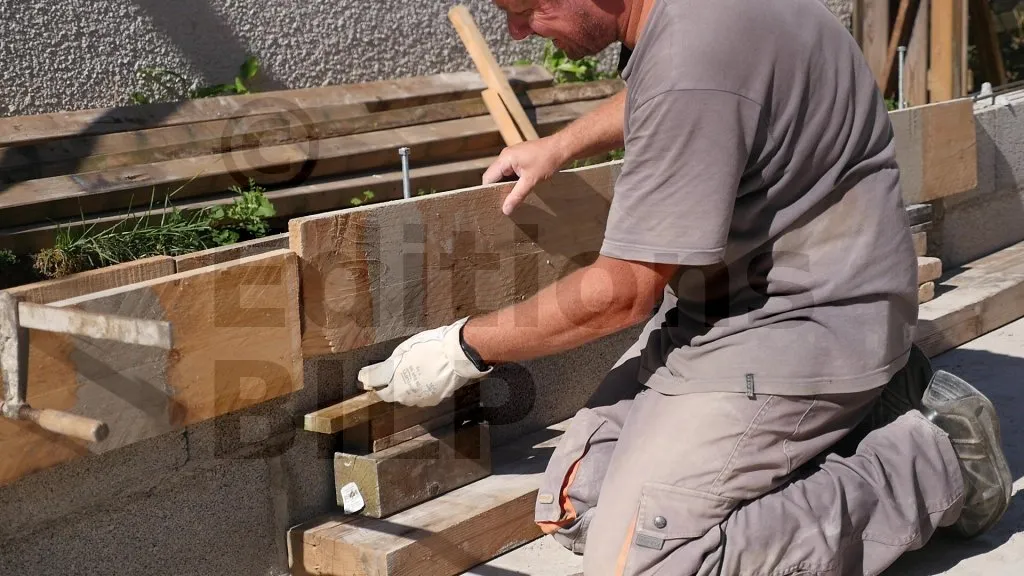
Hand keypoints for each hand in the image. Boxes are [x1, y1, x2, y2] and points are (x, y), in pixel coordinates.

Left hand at [357, 318, 491, 406]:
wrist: (458, 354)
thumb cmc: (431, 346)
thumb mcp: (405, 349)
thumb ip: (390, 363)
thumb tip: (380, 370)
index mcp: (393, 378)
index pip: (373, 381)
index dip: (367, 377)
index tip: (363, 375)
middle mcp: (403, 393)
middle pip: (387, 394)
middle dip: (384, 387)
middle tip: (384, 378)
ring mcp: (419, 399)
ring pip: (404, 398)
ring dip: (402, 390)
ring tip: (407, 378)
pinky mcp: (433, 400)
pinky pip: (420, 398)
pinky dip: (418, 391)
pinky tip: (423, 381)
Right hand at [483, 135, 567, 214]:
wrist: (562, 147)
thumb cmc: (547, 160)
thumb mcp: (531, 181)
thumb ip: (517, 196)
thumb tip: (506, 210)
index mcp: (504, 159)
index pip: (488, 177)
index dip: (489, 191)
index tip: (493, 204)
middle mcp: (506, 156)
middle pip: (495, 176)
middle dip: (498, 190)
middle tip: (503, 204)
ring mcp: (513, 156)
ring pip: (504, 175)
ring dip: (507, 186)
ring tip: (512, 199)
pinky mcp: (520, 158)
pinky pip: (512, 172)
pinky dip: (514, 181)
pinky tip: (520, 190)